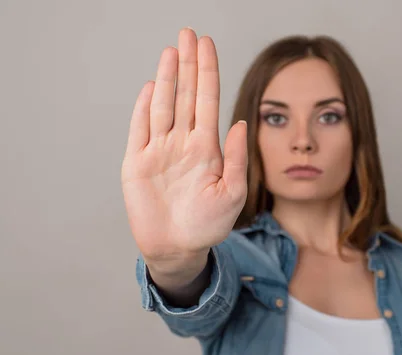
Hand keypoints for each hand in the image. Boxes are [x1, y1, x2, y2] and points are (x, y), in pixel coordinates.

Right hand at [121, 28, 246, 270]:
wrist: (178, 249)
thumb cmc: (208, 224)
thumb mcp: (232, 193)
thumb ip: (237, 158)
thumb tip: (241, 123)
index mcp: (207, 148)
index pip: (208, 100)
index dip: (208, 71)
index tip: (207, 44)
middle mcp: (183, 143)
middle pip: (185, 95)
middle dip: (188, 64)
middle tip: (188, 33)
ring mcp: (159, 151)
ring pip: (163, 105)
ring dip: (166, 78)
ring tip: (172, 51)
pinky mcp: (136, 163)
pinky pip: (139, 129)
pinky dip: (143, 107)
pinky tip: (150, 86)